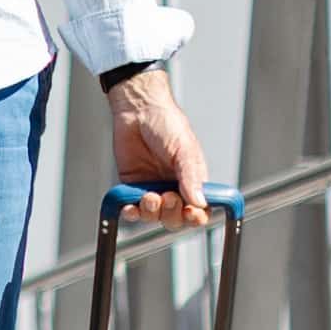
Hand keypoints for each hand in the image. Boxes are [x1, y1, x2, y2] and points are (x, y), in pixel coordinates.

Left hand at [107, 66, 209, 229]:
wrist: (137, 110)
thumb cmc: (166, 124)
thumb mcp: (184, 149)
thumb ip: (191, 177)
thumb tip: (199, 202)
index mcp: (192, 181)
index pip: (199, 210)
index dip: (196, 217)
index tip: (191, 213)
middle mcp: (173, 187)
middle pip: (176, 219)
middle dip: (172, 213)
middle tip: (168, 196)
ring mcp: (152, 188)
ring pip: (153, 217)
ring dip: (151, 211)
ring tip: (149, 195)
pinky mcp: (131, 186)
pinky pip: (131, 208)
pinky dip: (131, 212)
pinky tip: (130, 205)